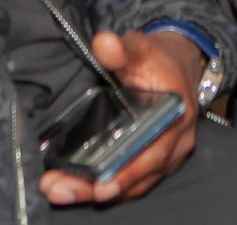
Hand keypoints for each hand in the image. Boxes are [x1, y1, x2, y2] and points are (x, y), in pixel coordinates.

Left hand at [40, 31, 204, 205]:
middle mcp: (174, 144)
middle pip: (137, 176)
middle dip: (98, 188)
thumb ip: (121, 48)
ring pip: (132, 185)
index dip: (127, 173)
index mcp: (175, 116)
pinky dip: (104, 187)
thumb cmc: (157, 60)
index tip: (99, 186)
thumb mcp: (140, 47)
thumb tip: (103, 43)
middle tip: (61, 190)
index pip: (152, 153)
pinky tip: (76, 188)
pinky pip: (130, 182)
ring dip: (95, 192)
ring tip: (59, 190)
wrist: (177, 67)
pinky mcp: (151, 163)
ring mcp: (165, 158)